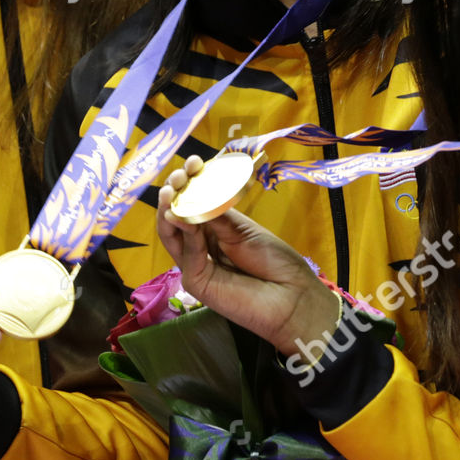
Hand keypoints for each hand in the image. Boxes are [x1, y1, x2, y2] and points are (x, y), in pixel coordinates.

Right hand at [158, 155, 340, 351]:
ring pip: (171, 234)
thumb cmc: (274, 261)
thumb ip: (215, 214)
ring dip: (168, 210)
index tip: (194, 163)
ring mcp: (195, 263)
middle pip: (175, 216)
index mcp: (213, 228)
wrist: (292, 296)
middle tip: (179, 176)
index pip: (192, 202)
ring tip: (169, 191)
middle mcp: (200, 244)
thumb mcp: (242, 229)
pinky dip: (184, 232)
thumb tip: (188, 195)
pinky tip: (183, 215)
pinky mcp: (195, 281)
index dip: (189, 183)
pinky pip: (186, 253)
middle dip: (174, 192)